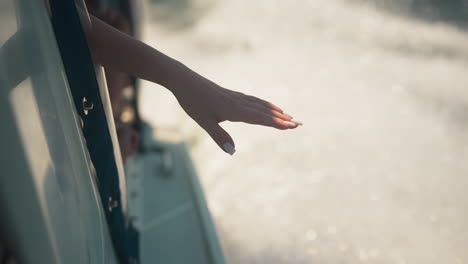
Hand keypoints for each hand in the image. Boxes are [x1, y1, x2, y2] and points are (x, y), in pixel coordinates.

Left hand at [172, 72, 301, 154]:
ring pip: (260, 105)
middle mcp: (238, 102)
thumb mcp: (203, 122)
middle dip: (282, 118)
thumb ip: (218, 136)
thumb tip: (233, 152)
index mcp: (234, 110)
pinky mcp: (231, 95)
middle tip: (299, 124)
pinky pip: (253, 100)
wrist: (184, 80)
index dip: (276, 123)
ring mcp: (236, 97)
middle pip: (265, 111)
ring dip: (276, 111)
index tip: (292, 126)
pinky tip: (267, 106)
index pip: (260, 118)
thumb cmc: (192, 102)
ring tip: (289, 116)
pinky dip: (264, 104)